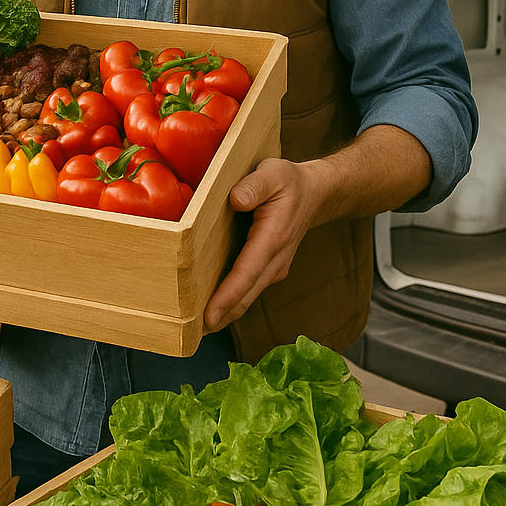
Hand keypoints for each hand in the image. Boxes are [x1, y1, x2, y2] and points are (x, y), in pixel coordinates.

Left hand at [203, 157, 325, 331]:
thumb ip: (255, 184)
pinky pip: (249, 289)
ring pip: (248, 296)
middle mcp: (275, 259)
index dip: (227, 296)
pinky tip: (212, 310)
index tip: (208, 316)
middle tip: (190, 333)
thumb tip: (236, 199)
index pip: (247, 273)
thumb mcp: (274, 172)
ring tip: (196, 328)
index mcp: (273, 237)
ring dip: (225, 313)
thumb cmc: (289, 182)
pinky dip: (232, 302)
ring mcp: (273, 267)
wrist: (315, 194)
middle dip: (221, 315)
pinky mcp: (268, 269)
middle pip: (246, 294)